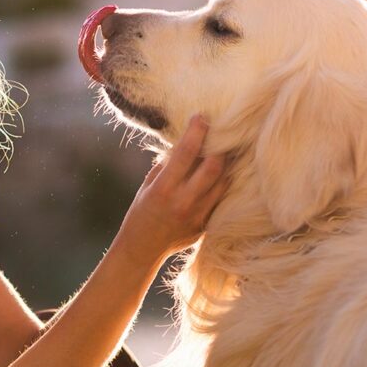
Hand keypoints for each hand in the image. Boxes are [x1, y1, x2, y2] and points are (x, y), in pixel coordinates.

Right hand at [114, 115, 227, 264]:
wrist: (142, 249)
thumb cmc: (141, 212)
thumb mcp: (148, 186)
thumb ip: (166, 166)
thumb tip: (184, 143)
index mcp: (164, 189)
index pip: (186, 153)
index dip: (196, 131)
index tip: (201, 117)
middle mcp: (184, 202)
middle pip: (214, 167)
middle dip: (219, 146)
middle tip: (219, 133)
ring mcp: (198, 215)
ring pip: (223, 182)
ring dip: (225, 164)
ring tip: (224, 150)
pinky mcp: (206, 225)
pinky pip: (221, 198)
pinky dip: (222, 183)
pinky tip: (222, 173)